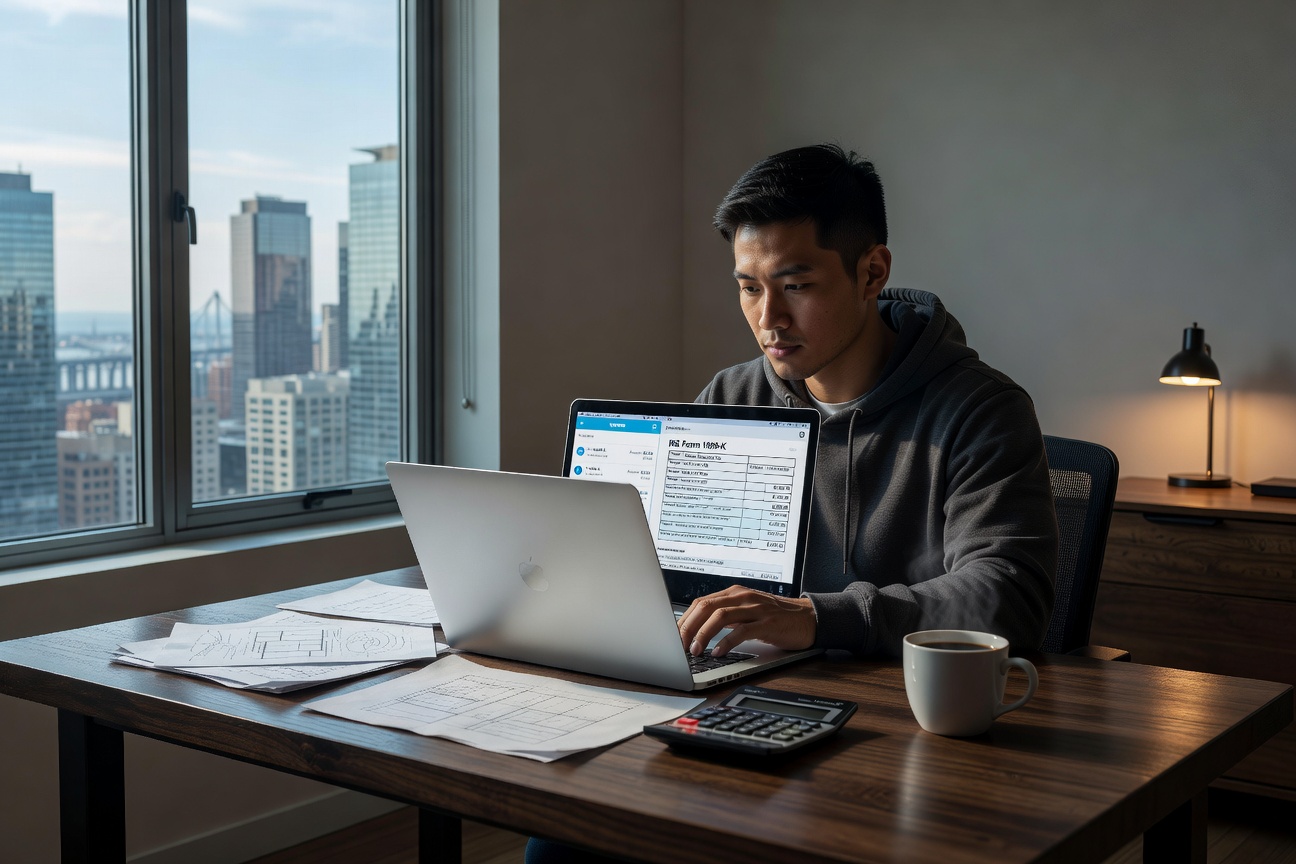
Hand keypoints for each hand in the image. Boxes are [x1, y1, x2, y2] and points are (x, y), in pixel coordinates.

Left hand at [677, 586, 815, 656]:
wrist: (809, 618)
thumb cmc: (775, 618)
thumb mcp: (747, 612)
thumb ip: (725, 617)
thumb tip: (696, 631)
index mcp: (734, 593)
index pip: (701, 603)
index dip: (684, 620)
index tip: (673, 637)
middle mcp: (742, 597)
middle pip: (706, 607)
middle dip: (688, 627)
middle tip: (679, 646)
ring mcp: (756, 608)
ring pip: (720, 616)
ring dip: (703, 634)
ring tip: (695, 650)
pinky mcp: (768, 622)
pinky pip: (742, 630)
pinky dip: (726, 642)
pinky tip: (718, 652)